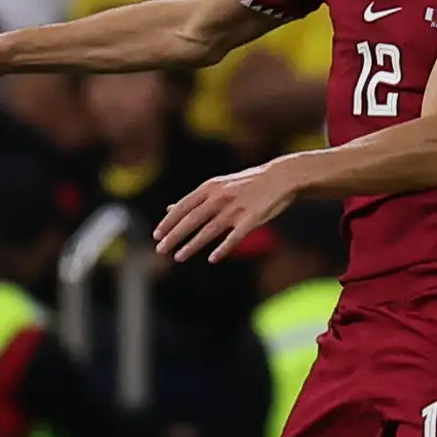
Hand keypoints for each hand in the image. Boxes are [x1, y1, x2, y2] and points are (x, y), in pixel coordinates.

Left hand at [151, 158, 304, 260]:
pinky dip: (223, 248)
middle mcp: (220, 197)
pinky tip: (212, 259)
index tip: (156, 236)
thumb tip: (169, 210)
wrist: (280, 176)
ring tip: (178, 257)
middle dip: (174, 236)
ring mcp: (236, 208)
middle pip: (192, 219)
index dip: (169, 222)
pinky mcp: (252, 218)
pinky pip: (235, 236)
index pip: (183, 206)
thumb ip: (195, 200)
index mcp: (210, 187)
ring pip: (209, 230)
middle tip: (160, 250)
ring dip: (192, 245)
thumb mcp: (218, 186)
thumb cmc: (247, 184)